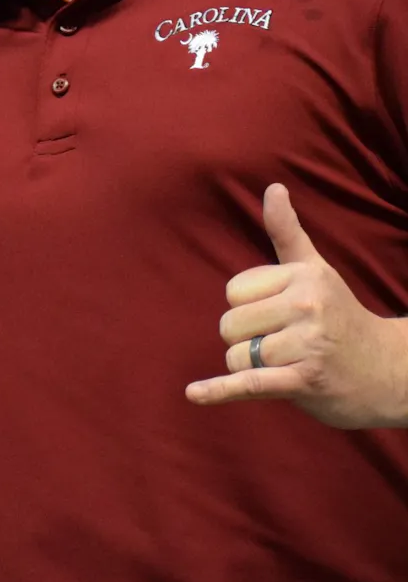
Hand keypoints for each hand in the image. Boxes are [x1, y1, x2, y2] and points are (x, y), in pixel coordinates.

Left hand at [185, 184, 407, 428]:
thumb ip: (287, 233)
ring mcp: (307, 344)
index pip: (233, 292)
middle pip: (230, 325)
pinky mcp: (305, 381)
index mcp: (303, 276)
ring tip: (289, 364)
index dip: (249, 307)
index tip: (281, 314)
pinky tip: (194, 394)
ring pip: (237, 355)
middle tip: (286, 343)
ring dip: (253, 367)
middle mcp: (306, 306)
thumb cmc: (340, 317)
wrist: (392, 372)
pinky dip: (220, 390)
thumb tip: (272, 187)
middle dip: (247, 339)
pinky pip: (250, 382)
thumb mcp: (315, 271)